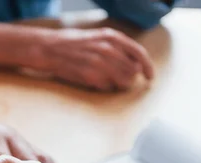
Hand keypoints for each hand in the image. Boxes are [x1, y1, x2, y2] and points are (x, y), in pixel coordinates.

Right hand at [37, 27, 154, 90]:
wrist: (50, 49)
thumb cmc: (74, 43)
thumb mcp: (99, 37)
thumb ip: (117, 47)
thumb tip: (134, 63)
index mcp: (112, 37)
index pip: (139, 54)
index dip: (148, 67)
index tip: (150, 76)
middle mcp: (108, 50)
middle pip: (132, 71)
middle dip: (130, 77)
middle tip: (121, 79)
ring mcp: (99, 64)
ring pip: (123, 82)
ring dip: (119, 84)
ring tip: (108, 80)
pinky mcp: (90, 76)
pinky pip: (107, 87)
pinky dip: (104, 87)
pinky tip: (95, 81)